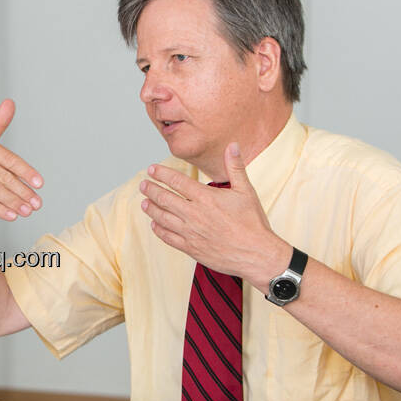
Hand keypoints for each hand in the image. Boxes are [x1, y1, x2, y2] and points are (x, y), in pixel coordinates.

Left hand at [138, 142, 290, 287]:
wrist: (257, 255)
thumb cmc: (253, 223)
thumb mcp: (246, 191)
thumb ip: (235, 167)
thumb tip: (233, 146)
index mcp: (206, 198)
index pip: (177, 181)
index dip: (162, 174)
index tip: (152, 169)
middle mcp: (195, 214)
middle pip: (165, 198)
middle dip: (151, 189)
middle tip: (143, 184)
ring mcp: (191, 232)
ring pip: (162, 218)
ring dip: (151, 209)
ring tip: (144, 202)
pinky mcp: (191, 248)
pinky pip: (168, 238)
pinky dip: (159, 230)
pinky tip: (155, 225)